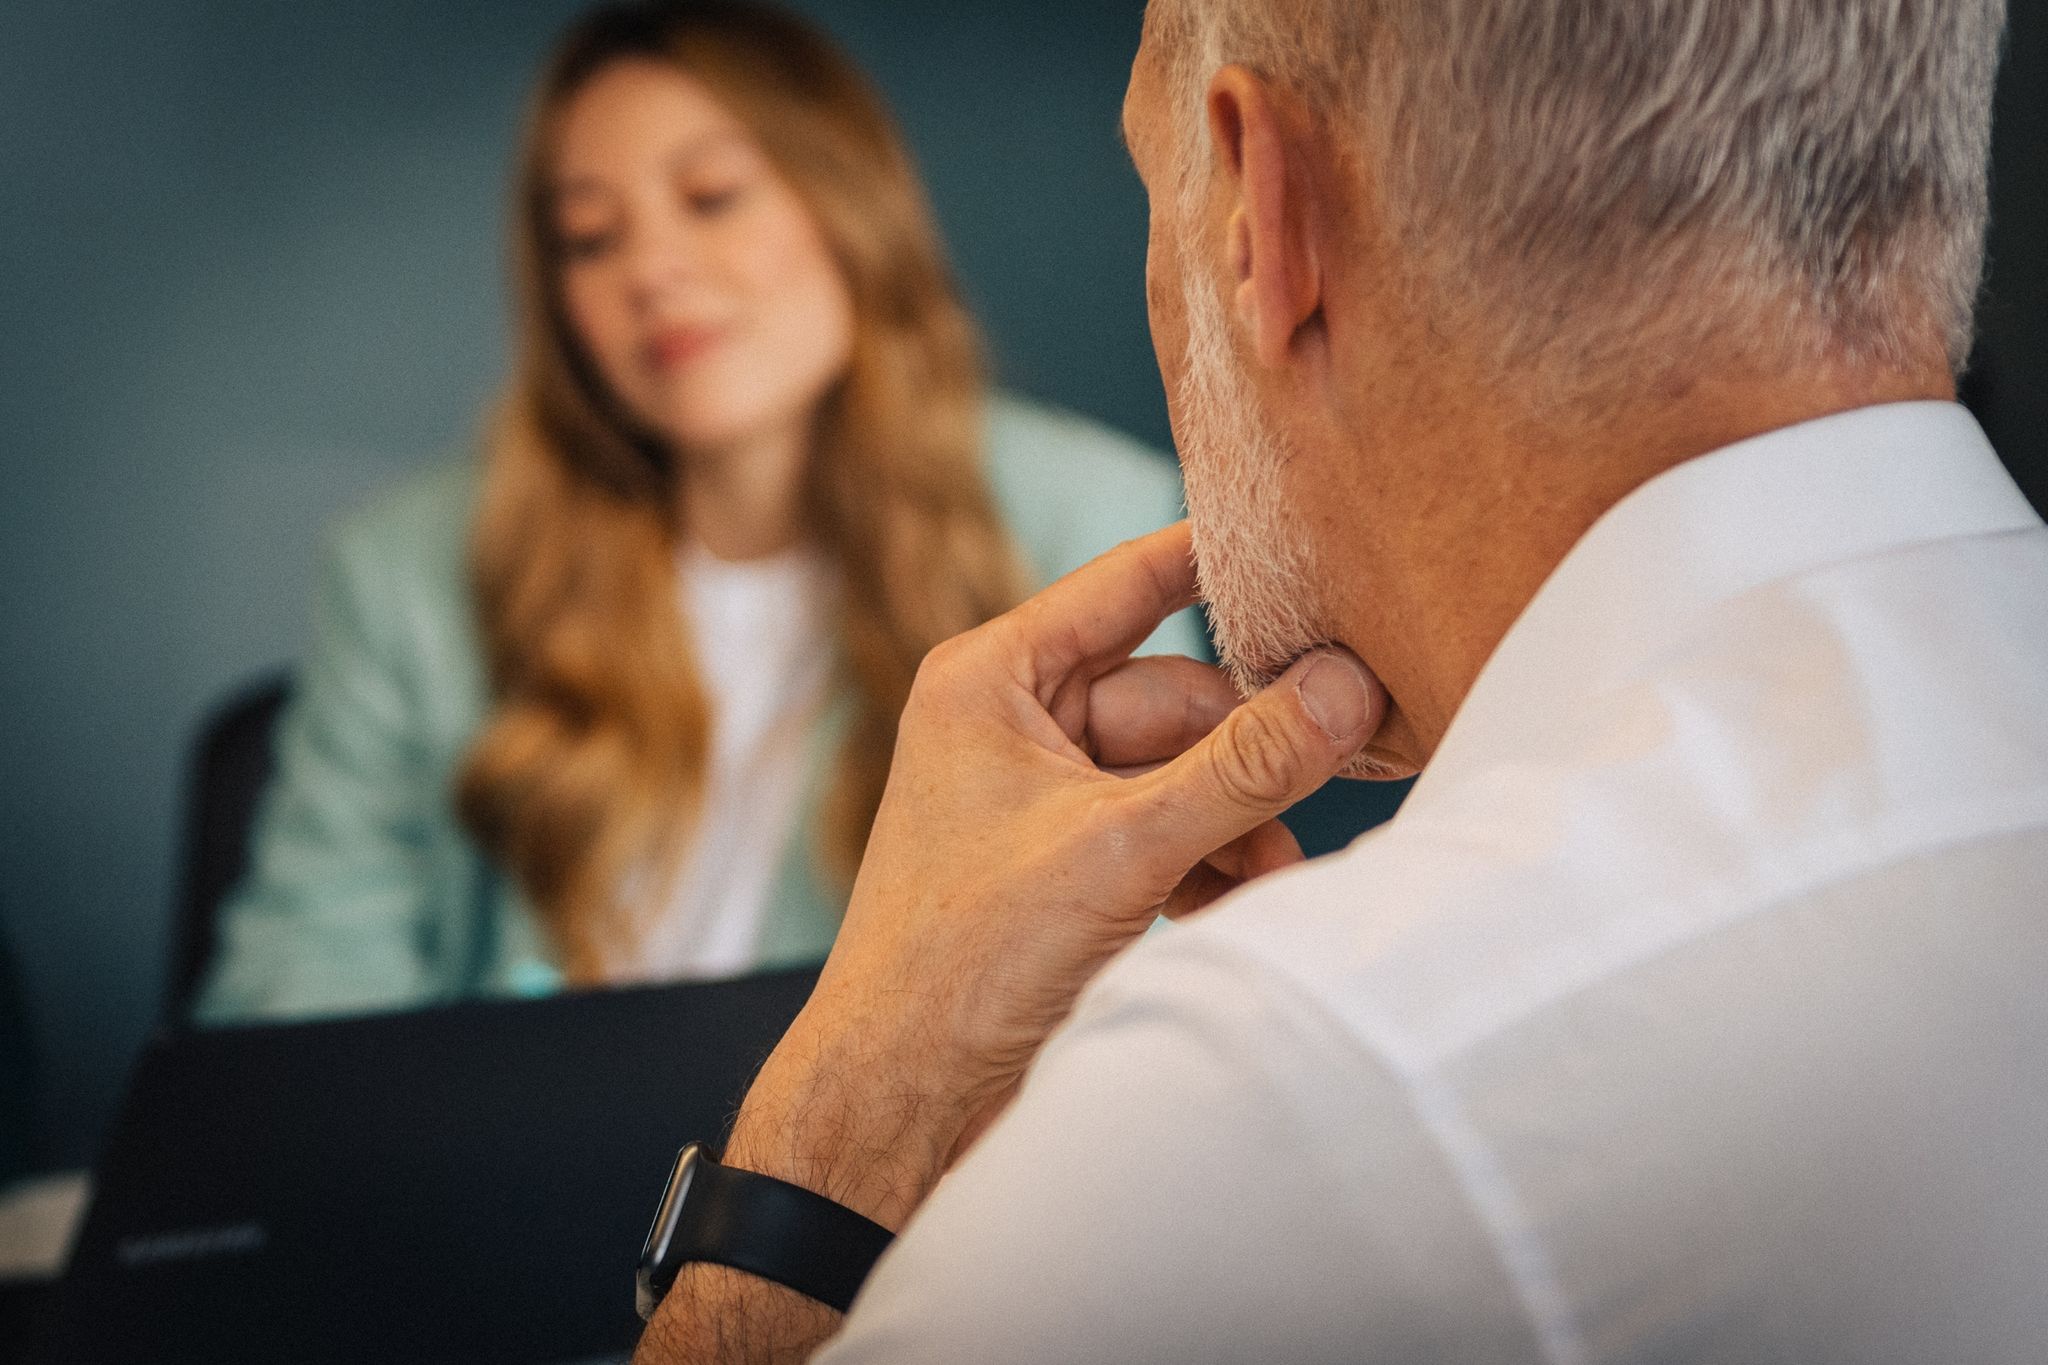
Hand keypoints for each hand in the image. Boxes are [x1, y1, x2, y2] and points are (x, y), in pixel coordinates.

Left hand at [722, 522, 1384, 1226]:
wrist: (898, 1098)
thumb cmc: (962, 959)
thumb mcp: (1120, 848)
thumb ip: (1241, 767)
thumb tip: (1346, 686)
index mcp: (992, 679)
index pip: (1127, 583)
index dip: (1216, 561)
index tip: (1307, 538)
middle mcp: (1013, 723)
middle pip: (1174, 696)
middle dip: (1243, 751)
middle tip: (1329, 775)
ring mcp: (1040, 797)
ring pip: (1178, 773)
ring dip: (1235, 819)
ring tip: (1274, 872)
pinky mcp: (1066, 865)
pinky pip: (1163, 832)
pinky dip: (1208, 862)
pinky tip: (1240, 902)